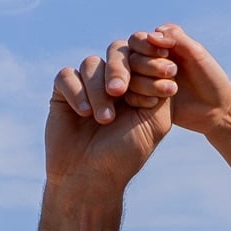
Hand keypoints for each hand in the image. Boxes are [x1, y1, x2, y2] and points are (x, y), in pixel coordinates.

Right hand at [45, 42, 171, 196]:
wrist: (89, 179)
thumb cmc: (124, 155)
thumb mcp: (155, 123)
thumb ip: (162, 91)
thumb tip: (167, 60)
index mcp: (136, 85)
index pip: (142, 56)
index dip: (149, 59)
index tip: (161, 72)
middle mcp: (112, 81)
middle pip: (117, 51)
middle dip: (121, 69)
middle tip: (120, 91)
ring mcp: (86, 85)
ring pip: (91, 64)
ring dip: (98, 90)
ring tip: (104, 119)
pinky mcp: (63, 92)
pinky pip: (66, 76)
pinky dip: (77, 92)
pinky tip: (84, 113)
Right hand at [122, 24, 230, 137]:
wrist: (216, 110)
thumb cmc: (211, 78)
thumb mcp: (197, 53)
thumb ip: (176, 38)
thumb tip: (151, 34)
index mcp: (160, 47)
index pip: (137, 39)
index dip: (144, 45)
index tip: (165, 53)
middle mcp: (149, 63)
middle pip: (129, 58)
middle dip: (148, 64)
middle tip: (173, 72)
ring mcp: (145, 83)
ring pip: (129, 78)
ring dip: (147, 82)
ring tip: (173, 89)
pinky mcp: (145, 102)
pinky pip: (131, 97)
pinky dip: (141, 98)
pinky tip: (158, 102)